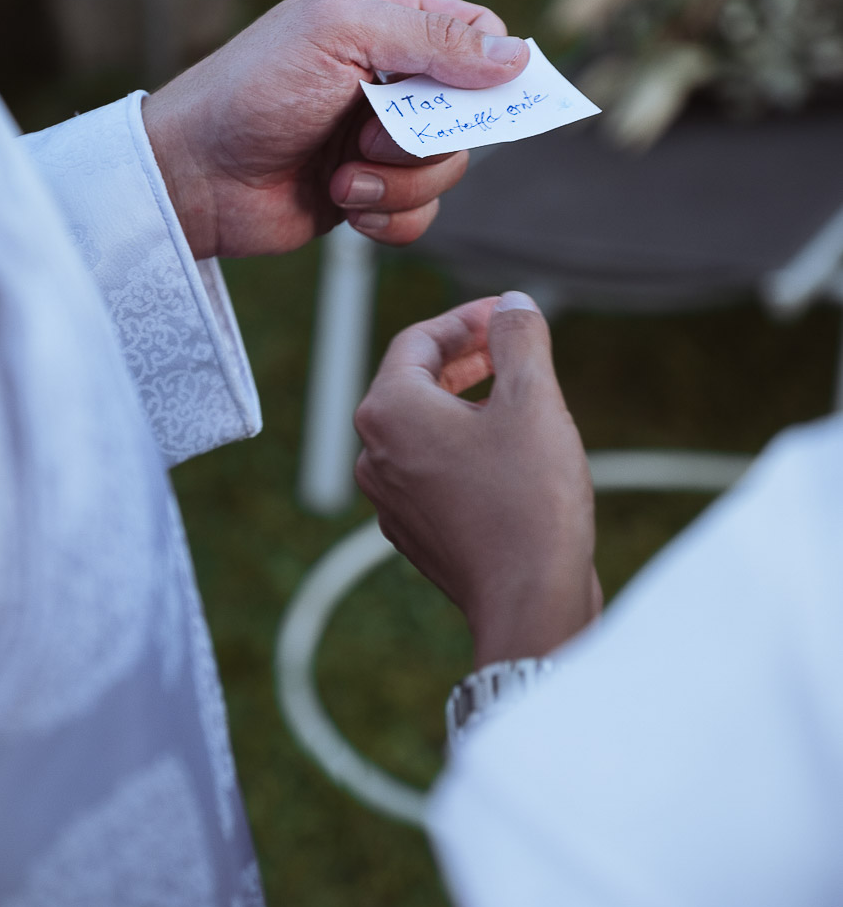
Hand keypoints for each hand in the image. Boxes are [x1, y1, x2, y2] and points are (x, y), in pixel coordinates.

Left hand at [141, 0, 527, 258]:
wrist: (193, 177)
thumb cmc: (250, 93)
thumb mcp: (340, 34)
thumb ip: (431, 36)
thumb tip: (516, 53)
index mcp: (384, 20)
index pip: (478, 32)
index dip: (487, 67)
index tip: (464, 95)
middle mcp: (389, 78)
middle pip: (471, 112)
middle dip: (424, 137)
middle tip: (367, 136)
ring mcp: (380, 140)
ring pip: (448, 170)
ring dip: (397, 183)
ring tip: (341, 178)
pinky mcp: (369, 194)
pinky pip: (422, 215)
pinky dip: (388, 219)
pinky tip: (341, 205)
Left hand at [354, 292, 600, 667]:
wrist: (529, 604)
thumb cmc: (528, 498)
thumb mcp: (532, 399)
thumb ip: (518, 338)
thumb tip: (514, 303)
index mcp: (388, 411)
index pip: (417, 340)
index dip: (466, 318)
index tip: (507, 313)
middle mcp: (374, 453)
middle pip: (414, 381)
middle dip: (465, 356)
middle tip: (512, 342)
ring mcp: (390, 497)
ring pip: (424, 427)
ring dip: (466, 400)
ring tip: (518, 393)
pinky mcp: (415, 531)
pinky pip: (432, 469)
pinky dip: (464, 446)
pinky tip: (511, 452)